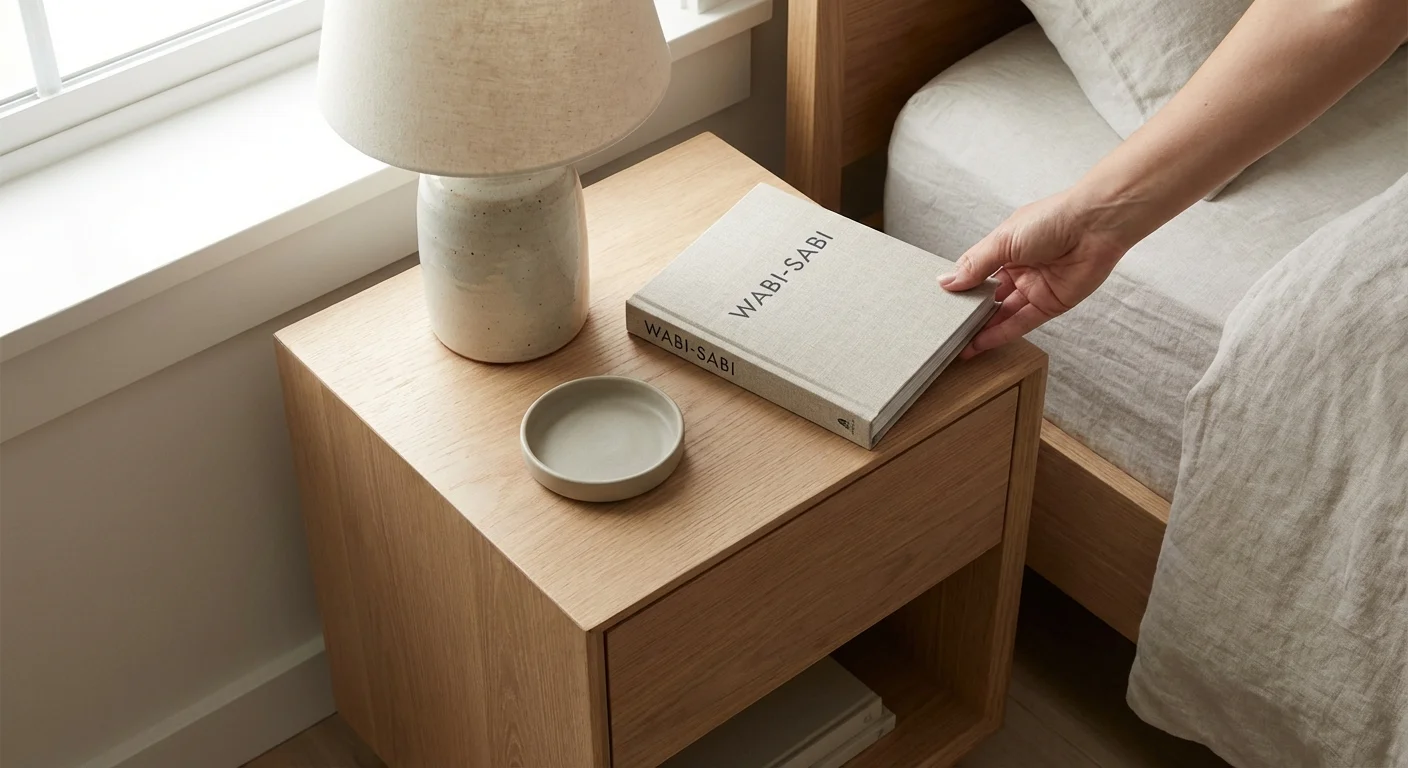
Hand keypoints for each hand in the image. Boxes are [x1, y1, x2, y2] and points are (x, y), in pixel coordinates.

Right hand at [940, 188, 1129, 357]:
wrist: (1095, 225)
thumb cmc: (1052, 220)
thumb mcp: (1003, 240)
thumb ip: (975, 265)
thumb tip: (946, 282)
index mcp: (1006, 248)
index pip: (976, 272)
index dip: (960, 287)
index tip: (939, 304)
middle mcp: (1020, 269)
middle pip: (988, 296)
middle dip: (969, 312)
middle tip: (946, 329)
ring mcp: (1035, 288)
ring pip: (1003, 313)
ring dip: (982, 328)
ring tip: (957, 343)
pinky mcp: (1051, 304)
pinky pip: (1022, 323)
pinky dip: (1001, 334)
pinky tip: (980, 343)